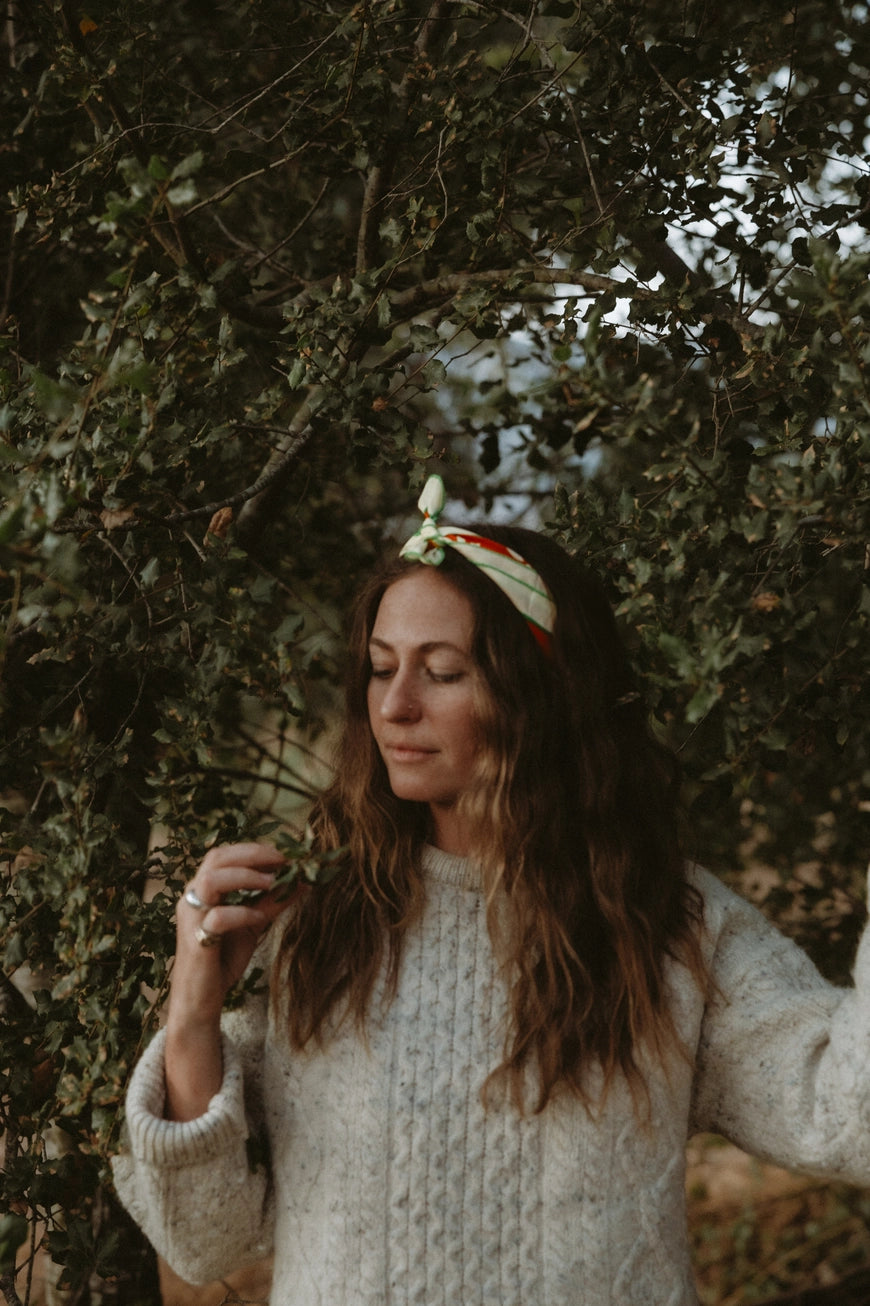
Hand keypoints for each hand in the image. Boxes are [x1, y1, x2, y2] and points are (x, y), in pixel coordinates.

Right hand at [163, 842, 293, 1119]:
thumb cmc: (223, 957)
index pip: (225, 854)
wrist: (202, 998)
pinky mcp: (196, 940)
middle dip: (252, 854)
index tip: (286, 852)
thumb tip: (302, 881)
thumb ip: (272, 901)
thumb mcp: (253, 923)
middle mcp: (193, 897)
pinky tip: (258, 917)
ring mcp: (192, 917)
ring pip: (211, 881)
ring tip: (272, 881)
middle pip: (216, 858)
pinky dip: (241, 912)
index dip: (255, 849)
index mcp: (204, 889)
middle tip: (283, 860)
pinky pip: (217, 918)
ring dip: (245, 876)